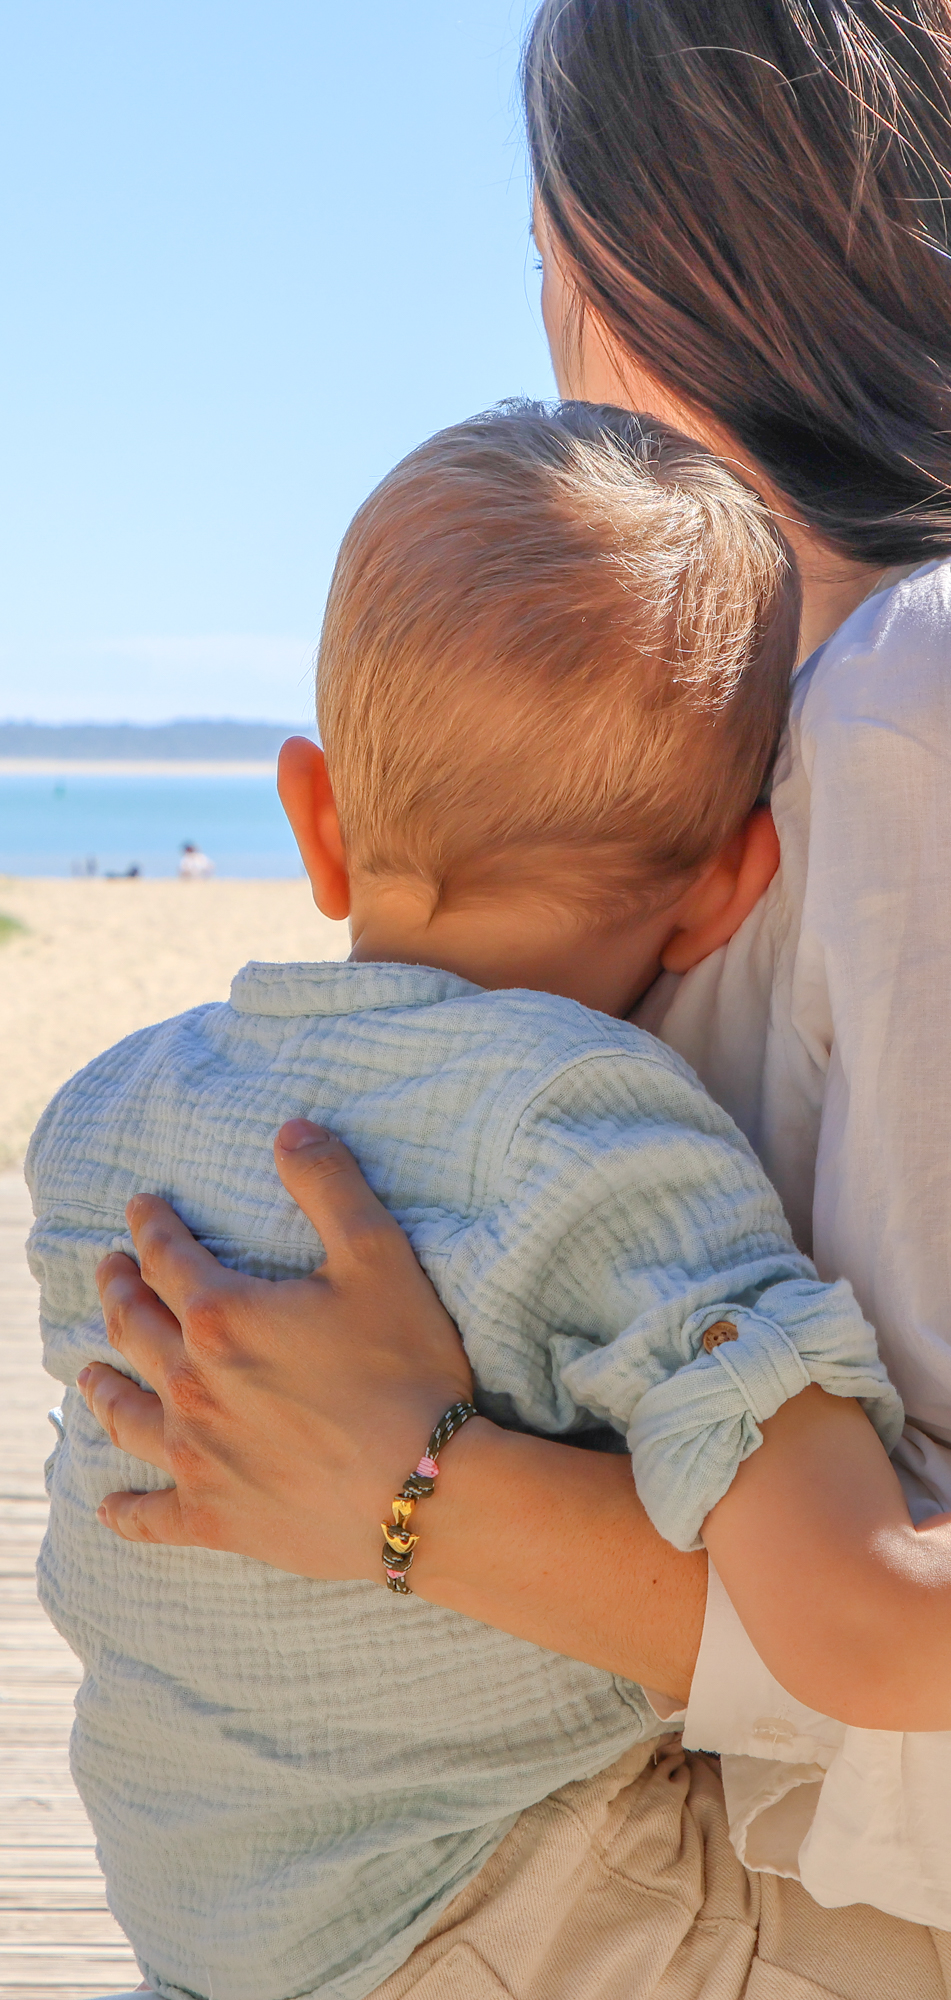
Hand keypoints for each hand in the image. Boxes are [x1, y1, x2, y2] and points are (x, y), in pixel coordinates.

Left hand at [80, 1121, 472, 1578]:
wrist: (429, 1491)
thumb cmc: (407, 1370)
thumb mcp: (379, 1257)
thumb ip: (330, 1185)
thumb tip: (290, 1127)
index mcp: (223, 1316)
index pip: (168, 1257)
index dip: (151, 1227)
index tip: (139, 1209)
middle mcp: (193, 1384)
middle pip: (136, 1327)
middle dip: (118, 1291)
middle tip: (108, 1271)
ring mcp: (198, 1455)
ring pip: (128, 1414)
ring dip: (104, 1386)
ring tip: (89, 1371)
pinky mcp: (215, 1517)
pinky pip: (152, 1514)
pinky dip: (127, 1509)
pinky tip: (108, 1506)